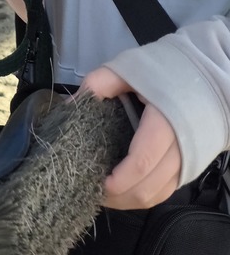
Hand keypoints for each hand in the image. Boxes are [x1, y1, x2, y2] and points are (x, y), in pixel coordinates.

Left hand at [82, 66, 181, 208]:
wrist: (200, 78)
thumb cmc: (161, 73)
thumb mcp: (126, 69)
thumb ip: (98, 84)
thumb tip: (70, 106)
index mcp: (164, 123)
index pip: (142, 160)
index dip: (119, 178)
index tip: (99, 182)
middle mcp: (180, 148)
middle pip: (148, 186)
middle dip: (119, 196)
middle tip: (94, 191)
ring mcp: (186, 161)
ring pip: (157, 194)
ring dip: (130, 200)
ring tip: (105, 194)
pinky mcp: (187, 168)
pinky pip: (165, 191)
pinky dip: (144, 196)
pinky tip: (125, 191)